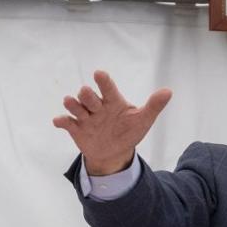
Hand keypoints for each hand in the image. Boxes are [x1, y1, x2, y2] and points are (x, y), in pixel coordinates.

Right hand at [53, 71, 171, 174]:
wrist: (114, 153)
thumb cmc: (128, 131)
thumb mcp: (142, 120)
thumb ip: (153, 106)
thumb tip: (168, 91)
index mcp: (112, 101)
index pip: (108, 88)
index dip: (103, 81)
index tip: (99, 73)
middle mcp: (97, 106)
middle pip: (89, 97)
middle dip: (87, 95)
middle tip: (88, 95)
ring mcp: (86, 117)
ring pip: (76, 107)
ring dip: (72, 104)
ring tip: (70, 101)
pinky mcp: (76, 129)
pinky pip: (67, 123)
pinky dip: (61, 121)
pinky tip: (58, 121)